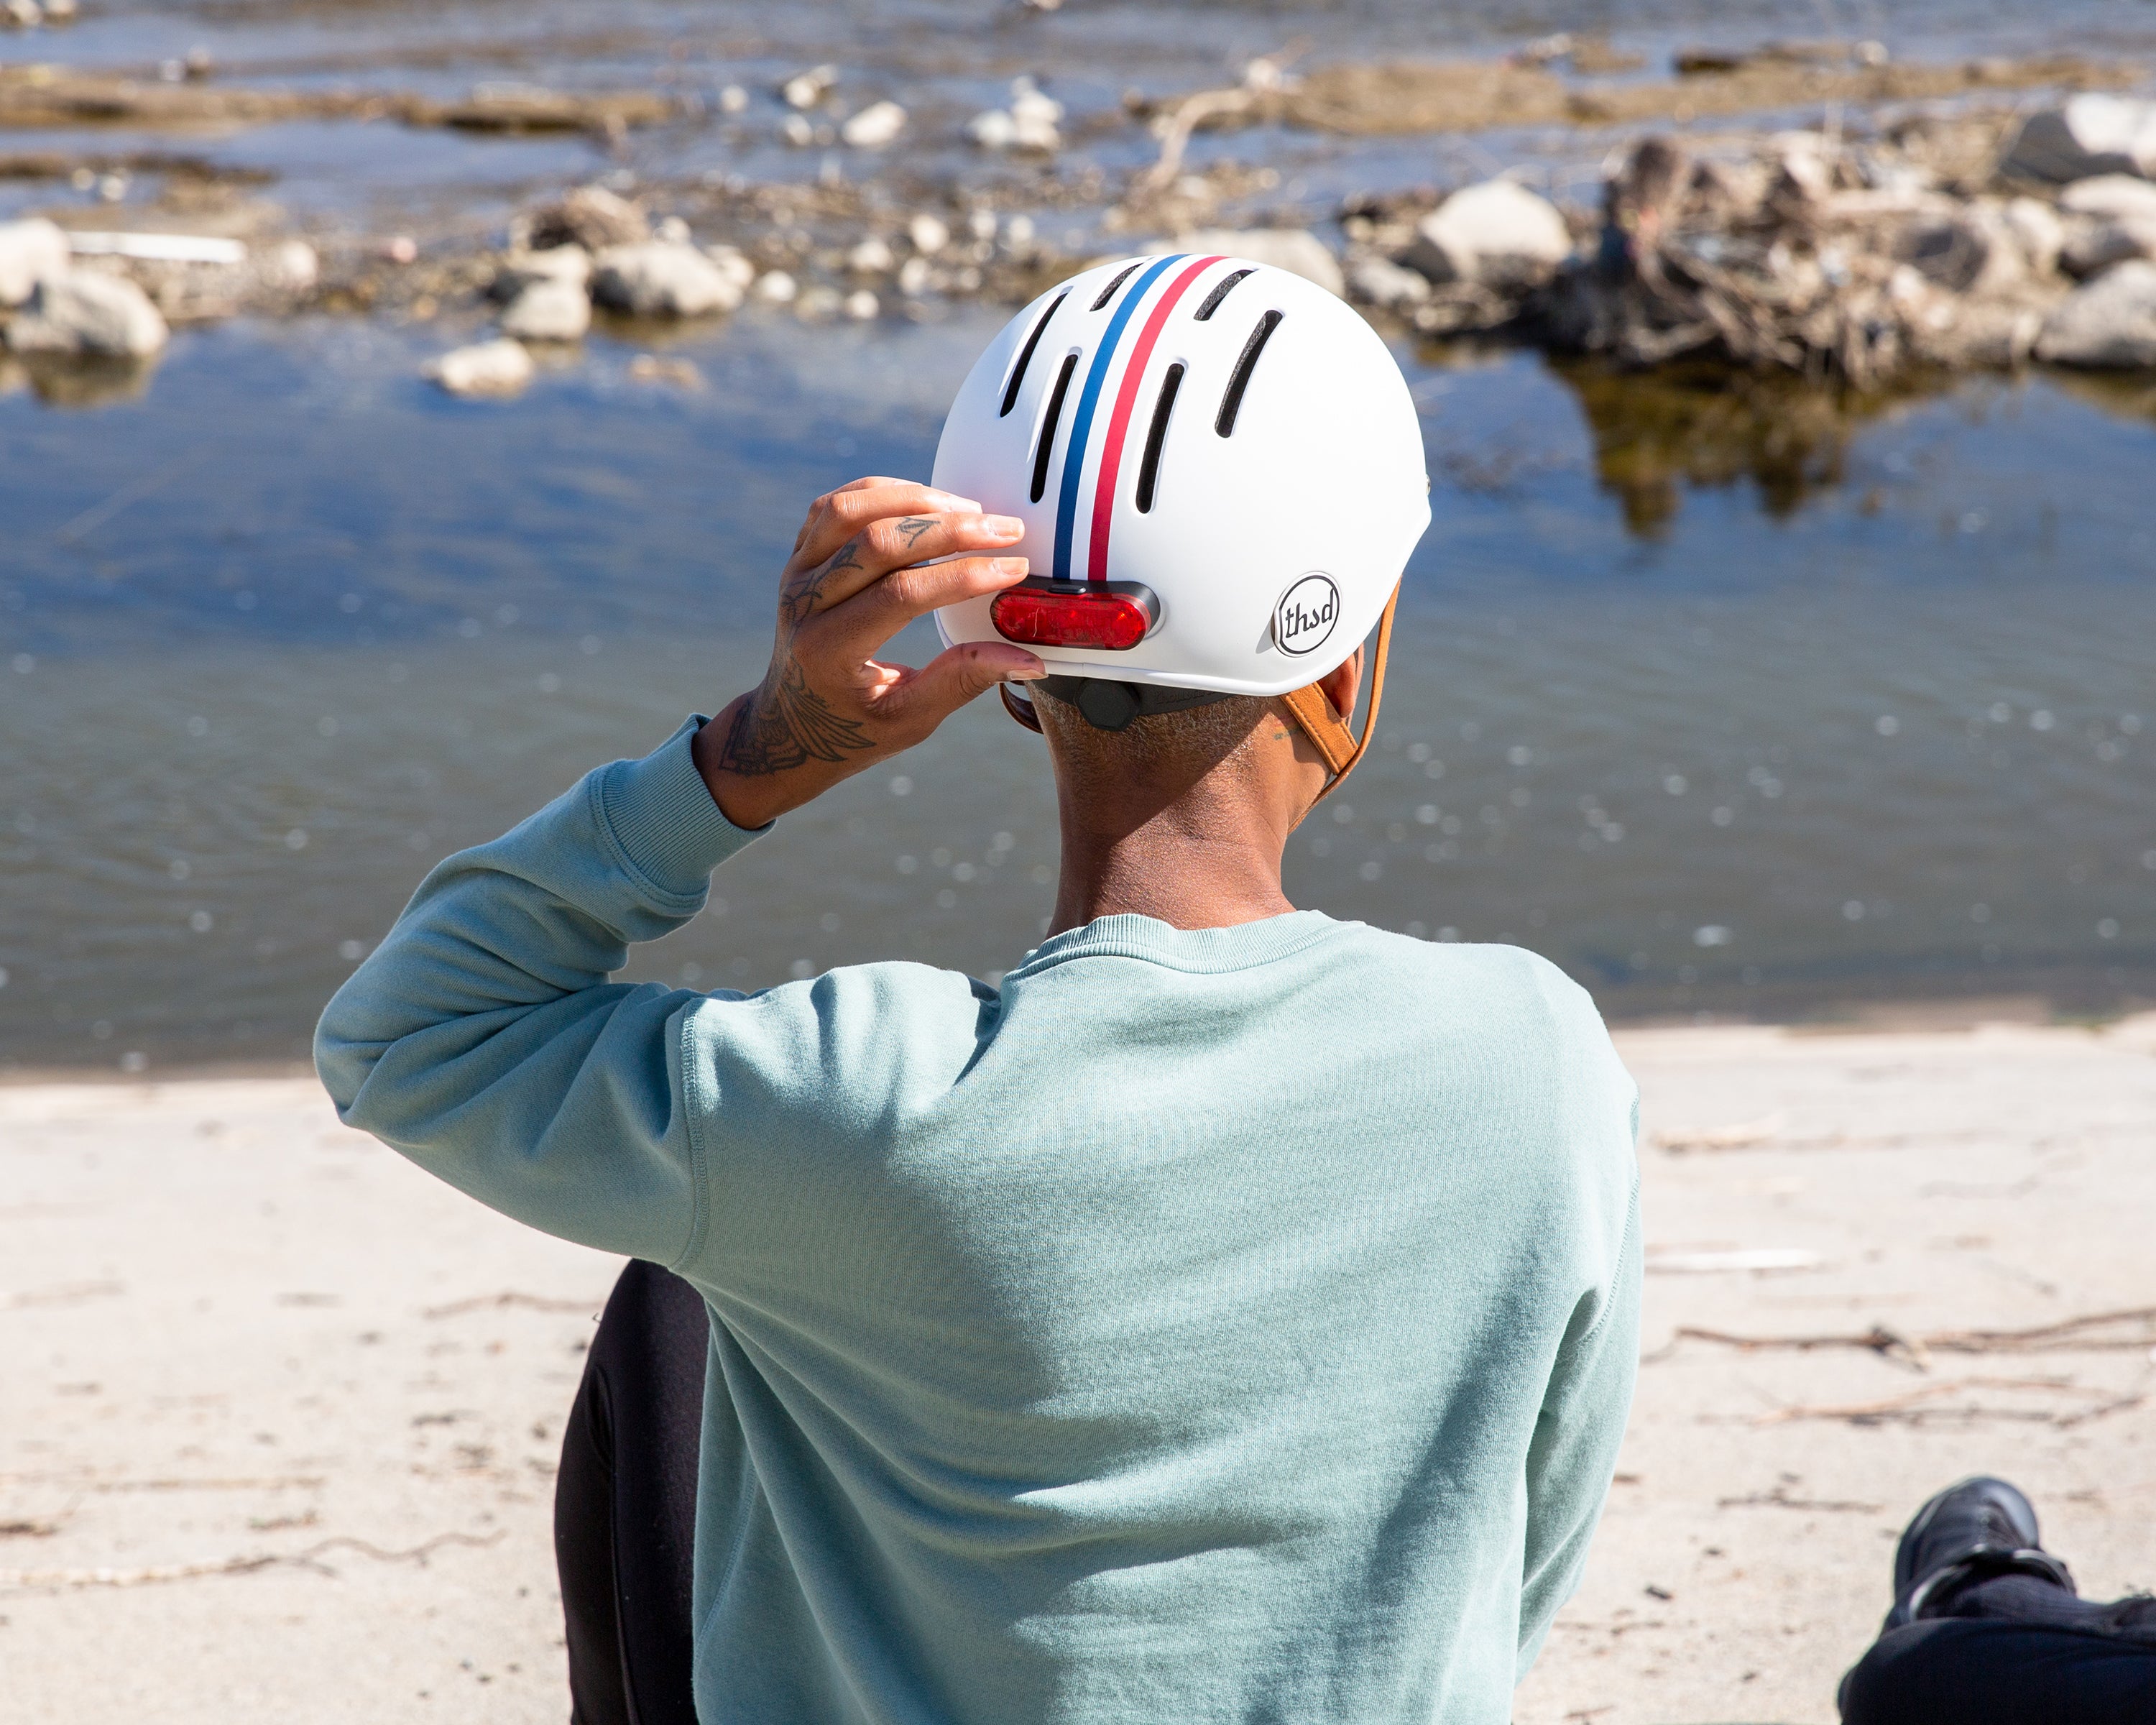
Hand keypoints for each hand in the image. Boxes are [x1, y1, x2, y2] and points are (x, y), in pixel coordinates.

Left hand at [692, 477, 1045, 827]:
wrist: (788, 724)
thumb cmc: (854, 728)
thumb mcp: (910, 719)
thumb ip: (963, 681)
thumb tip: (1029, 659)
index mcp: (829, 651)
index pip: (901, 595)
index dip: (963, 576)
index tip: (1015, 567)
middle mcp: (803, 604)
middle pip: (876, 542)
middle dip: (950, 529)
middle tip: (1006, 529)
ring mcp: (796, 574)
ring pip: (850, 509)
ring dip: (915, 500)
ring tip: (970, 509)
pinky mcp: (799, 557)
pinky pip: (836, 505)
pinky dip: (884, 492)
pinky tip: (929, 501)